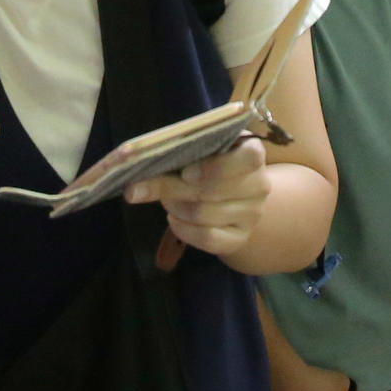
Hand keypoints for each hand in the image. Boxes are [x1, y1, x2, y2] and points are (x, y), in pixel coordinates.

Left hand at [129, 137, 270, 260]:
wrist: (232, 196)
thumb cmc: (209, 164)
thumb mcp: (198, 152)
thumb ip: (174, 156)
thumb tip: (130, 174)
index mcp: (252, 153)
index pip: (249, 158)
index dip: (214, 167)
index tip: (186, 172)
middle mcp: (259, 185)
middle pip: (213, 190)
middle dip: (174, 188)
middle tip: (147, 185)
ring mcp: (252, 214)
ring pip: (205, 214)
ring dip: (175, 207)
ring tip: (166, 200)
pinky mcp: (240, 238)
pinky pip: (207, 238)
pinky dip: (183, 229)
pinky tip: (174, 219)